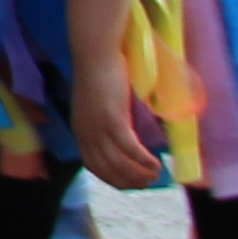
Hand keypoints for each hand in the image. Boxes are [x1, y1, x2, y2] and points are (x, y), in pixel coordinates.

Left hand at [72, 75, 163, 190]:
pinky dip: (143, 160)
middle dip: (128, 181)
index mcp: (81, 131)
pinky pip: (130, 149)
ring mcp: (98, 129)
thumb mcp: (98, 105)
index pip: (93, 165)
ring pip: (119, 163)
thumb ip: (106, 121)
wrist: (96, 55)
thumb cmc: (100, 74)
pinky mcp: (113, 121)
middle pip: (107, 169)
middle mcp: (86, 134)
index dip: (112, 178)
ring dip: (139, 174)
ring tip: (156, 175)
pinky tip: (156, 163)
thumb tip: (125, 135)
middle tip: (147, 184)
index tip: (128, 184)